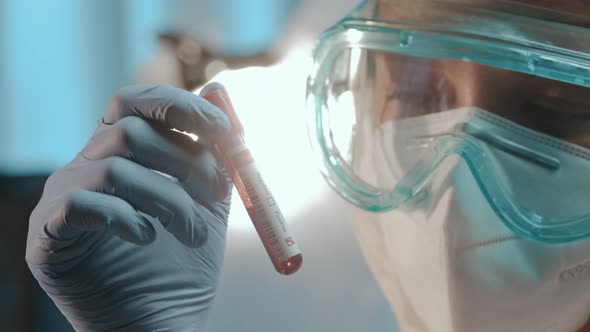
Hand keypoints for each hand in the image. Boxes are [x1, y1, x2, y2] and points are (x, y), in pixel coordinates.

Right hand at [26, 84, 231, 330]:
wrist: (158, 323)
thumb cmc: (182, 264)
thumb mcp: (209, 204)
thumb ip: (216, 155)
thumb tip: (221, 95)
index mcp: (121, 154)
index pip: (134, 101)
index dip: (178, 105)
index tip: (224, 130)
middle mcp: (85, 166)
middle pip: (129, 130)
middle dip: (186, 160)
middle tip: (219, 193)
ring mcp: (60, 198)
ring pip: (115, 168)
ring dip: (171, 200)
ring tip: (196, 236)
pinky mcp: (47, 236)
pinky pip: (83, 205)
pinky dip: (129, 219)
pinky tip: (149, 240)